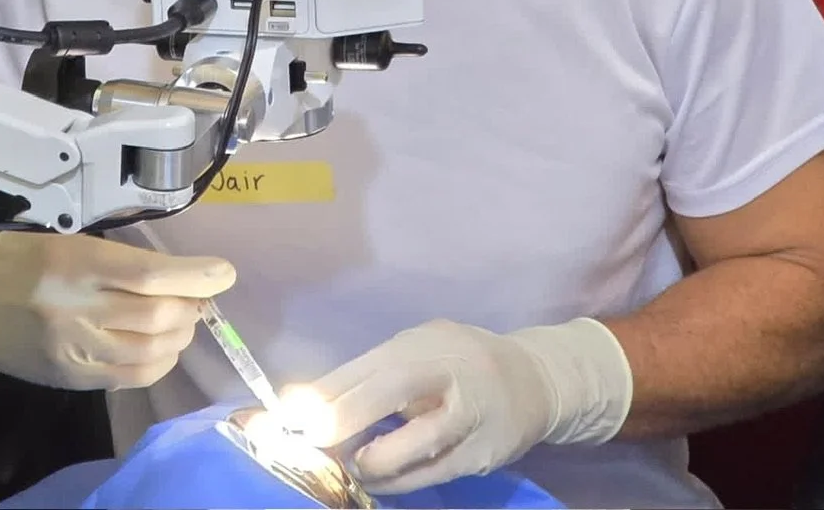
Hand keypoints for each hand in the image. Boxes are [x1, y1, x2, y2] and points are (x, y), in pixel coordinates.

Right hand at [0, 233, 235, 390]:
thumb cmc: (16, 261)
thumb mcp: (64, 240)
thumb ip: (116, 258)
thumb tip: (173, 273)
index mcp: (75, 262)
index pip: (150, 274)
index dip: (195, 275)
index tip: (223, 273)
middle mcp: (76, 307)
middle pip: (157, 315)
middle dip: (190, 306)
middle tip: (199, 296)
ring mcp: (74, 348)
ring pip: (150, 350)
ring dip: (179, 335)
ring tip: (182, 320)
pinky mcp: (71, 376)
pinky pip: (130, 377)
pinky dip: (158, 363)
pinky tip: (162, 349)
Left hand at [298, 317, 631, 493]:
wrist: (535, 380)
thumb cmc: (460, 364)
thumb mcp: (420, 352)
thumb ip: (374, 374)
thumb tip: (310, 403)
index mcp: (427, 341)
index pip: (372, 363)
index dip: (329, 387)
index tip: (288, 409)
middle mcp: (452, 369)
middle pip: (395, 387)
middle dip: (347, 413)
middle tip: (309, 436)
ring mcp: (473, 413)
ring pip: (421, 439)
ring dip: (376, 457)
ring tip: (350, 465)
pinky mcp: (485, 453)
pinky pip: (436, 471)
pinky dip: (401, 481)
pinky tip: (377, 482)